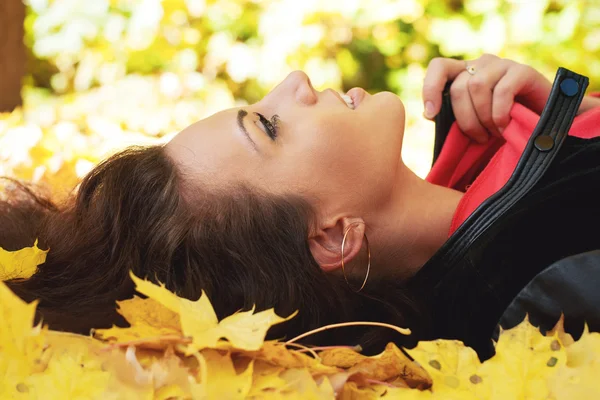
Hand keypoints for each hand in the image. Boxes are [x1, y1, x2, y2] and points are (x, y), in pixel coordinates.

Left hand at [422, 54, 551, 142]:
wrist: (547, 125)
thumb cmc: (505, 125)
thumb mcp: (475, 120)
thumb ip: (454, 115)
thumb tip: (428, 116)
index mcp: (465, 73)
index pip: (439, 67)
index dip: (430, 88)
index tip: (430, 116)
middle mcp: (481, 64)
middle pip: (458, 87)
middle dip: (466, 120)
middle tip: (480, 139)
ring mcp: (502, 64)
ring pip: (476, 87)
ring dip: (483, 118)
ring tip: (494, 133)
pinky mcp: (523, 71)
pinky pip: (501, 91)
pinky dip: (499, 114)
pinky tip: (505, 127)